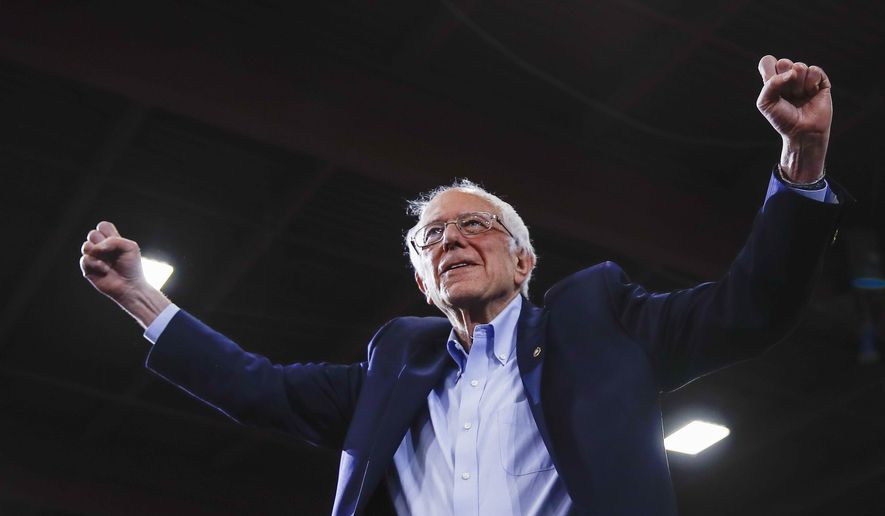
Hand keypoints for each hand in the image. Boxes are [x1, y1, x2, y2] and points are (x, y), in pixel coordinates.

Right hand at [80, 221, 168, 327]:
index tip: (115, 240)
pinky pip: (85, 259)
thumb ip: (114, 240)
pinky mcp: (88, 269)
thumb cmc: (132, 266)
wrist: (130, 285)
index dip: (106, 230)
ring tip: (108, 263)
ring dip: (98, 254)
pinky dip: (96, 264)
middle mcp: (101, 248)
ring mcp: (94, 258)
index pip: (102, 226)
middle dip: (102, 242)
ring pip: (85, 246)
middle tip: (112, 253)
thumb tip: (95, 248)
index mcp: (112, 241)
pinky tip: (105, 270)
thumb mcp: (130, 247)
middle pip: (92, 234)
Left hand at [756, 55, 831, 182]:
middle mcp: (788, 77)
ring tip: (800, 97)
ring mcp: (805, 78)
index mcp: (773, 80)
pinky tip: (812, 93)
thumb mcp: (765, 103)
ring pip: (800, 66)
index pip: (767, 61)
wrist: (802, 131)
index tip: (771, 85)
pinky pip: (815, 70)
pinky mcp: (821, 81)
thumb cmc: (782, 119)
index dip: (769, 71)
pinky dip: (811, 83)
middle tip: (787, 96)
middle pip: (784, 62)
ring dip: (798, 85)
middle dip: (785, 81)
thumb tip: (793, 72)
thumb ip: (770, 84)